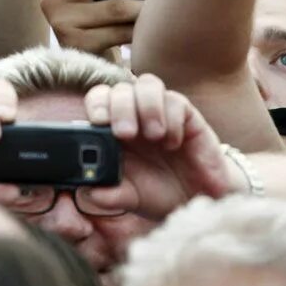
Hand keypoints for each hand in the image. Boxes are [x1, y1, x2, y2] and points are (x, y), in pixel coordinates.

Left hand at [80, 74, 233, 219]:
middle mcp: (135, 115)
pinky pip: (176, 101)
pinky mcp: (186, 116)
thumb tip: (89, 192)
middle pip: (120, 90)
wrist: (196, 201)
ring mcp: (160, 113)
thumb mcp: (131, 198)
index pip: (99, 100)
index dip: (96, 105)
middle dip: (119, 107)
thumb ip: (110, 195)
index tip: (98, 121)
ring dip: (146, 106)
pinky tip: (173, 143)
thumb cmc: (158, 193)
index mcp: (114, 130)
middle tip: (125, 133)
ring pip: (147, 84)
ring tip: (153, 136)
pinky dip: (172, 119)